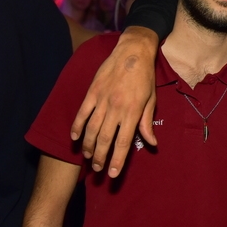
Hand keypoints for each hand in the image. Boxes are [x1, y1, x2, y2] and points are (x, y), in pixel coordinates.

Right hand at [70, 27, 158, 176]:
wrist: (133, 52)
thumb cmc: (145, 78)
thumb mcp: (151, 100)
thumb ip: (146, 123)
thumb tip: (152, 143)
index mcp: (132, 112)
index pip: (123, 142)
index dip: (118, 160)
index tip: (113, 174)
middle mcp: (116, 108)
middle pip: (105, 139)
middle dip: (101, 157)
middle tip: (98, 169)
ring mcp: (102, 100)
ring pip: (92, 129)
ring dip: (89, 145)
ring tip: (88, 157)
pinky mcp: (92, 92)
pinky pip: (82, 113)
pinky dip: (77, 126)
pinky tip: (74, 138)